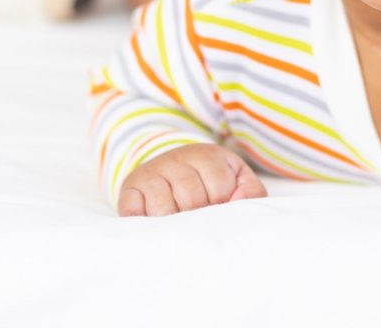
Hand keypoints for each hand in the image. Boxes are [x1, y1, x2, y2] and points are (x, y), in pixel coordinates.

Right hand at [117, 143, 266, 216]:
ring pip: (164, 208)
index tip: (217, 209)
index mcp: (207, 156)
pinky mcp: (130, 188)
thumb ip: (251, 191)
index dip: (220, 206)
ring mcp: (152, 172)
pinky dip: (143, 222)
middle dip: (197, 217)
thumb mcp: (235, 178)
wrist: (168, 165)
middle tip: (197, 221)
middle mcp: (177, 159)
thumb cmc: (209, 181)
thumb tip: (240, 201)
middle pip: (192, 199)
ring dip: (172, 223)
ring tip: (178, 223)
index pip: (220, 189)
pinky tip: (153, 223)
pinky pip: (133, 211)